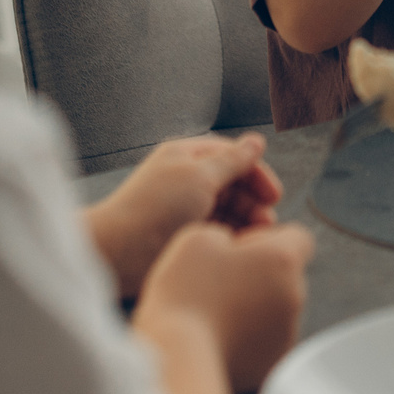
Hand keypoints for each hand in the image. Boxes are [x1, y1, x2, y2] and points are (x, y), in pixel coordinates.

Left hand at [87, 133, 283, 298]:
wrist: (119, 251)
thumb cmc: (156, 209)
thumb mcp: (200, 177)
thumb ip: (232, 161)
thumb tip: (257, 141)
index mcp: (187, 156)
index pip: (232, 156)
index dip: (256, 173)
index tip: (274, 196)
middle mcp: (186, 179)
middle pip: (231, 184)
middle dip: (252, 202)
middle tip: (267, 224)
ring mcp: (183, 208)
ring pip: (225, 210)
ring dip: (244, 221)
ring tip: (256, 240)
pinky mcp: (181, 234)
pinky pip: (214, 230)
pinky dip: (229, 236)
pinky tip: (238, 248)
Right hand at [136, 221, 314, 393]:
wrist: (177, 357)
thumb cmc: (187, 294)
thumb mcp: (201, 237)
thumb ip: (231, 232)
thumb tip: (237, 248)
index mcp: (283, 260)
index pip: (298, 237)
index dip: (267, 239)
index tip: (237, 250)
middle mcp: (295, 296)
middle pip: (286, 274)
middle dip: (260, 273)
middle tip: (219, 281)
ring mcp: (287, 333)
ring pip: (276, 307)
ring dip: (254, 304)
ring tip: (214, 310)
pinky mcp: (272, 362)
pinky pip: (265, 338)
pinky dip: (248, 334)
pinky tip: (218, 334)